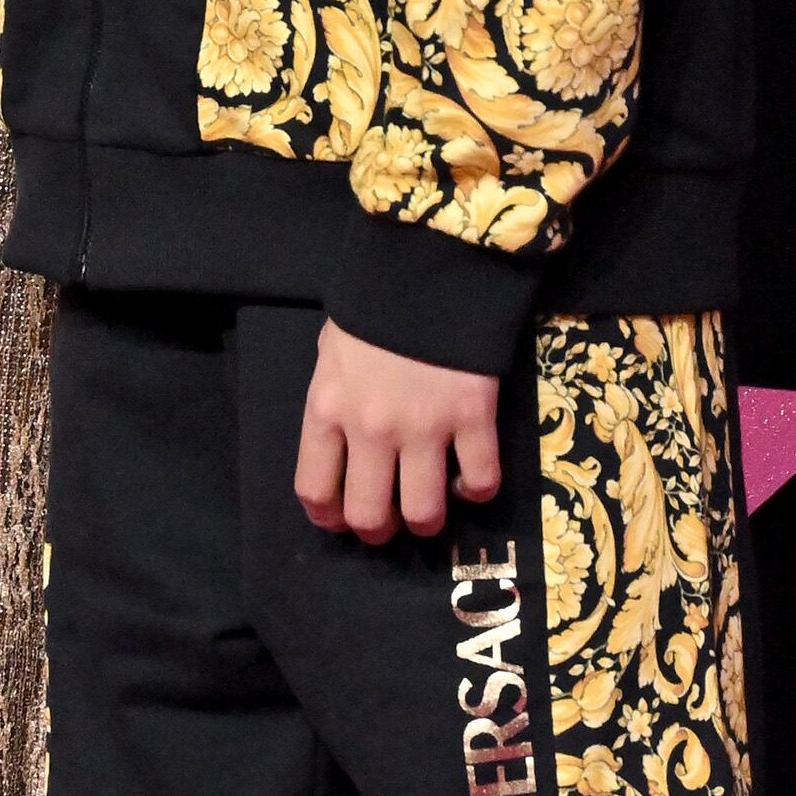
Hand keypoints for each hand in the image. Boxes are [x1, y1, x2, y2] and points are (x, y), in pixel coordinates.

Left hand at [295, 320, 501, 543]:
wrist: (429, 263)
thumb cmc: (376, 305)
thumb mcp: (333, 352)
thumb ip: (334, 402)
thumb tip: (342, 444)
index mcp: (327, 409)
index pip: (314, 489)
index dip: (329, 518)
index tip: (343, 519)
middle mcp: (370, 429)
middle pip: (369, 516)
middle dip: (379, 532)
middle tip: (391, 523)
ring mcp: (424, 427)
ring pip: (424, 512)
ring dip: (428, 522)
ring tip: (431, 509)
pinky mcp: (473, 417)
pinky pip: (481, 480)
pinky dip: (477, 490)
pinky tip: (470, 479)